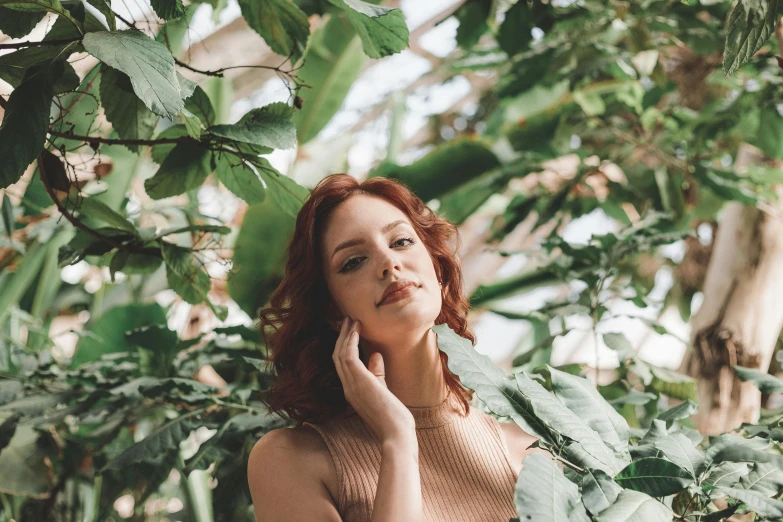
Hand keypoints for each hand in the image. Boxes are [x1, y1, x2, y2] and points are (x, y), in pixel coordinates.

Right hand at [332, 317, 415, 443]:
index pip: (342, 365)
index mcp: (352, 391)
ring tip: (351, 319)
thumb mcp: (383, 390)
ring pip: (340, 353)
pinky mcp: (358, 381)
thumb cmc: (393, 417)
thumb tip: (376, 355)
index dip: (344, 346)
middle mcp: (347, 387)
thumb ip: (377, 374)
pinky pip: (348, 355)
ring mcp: (351, 385)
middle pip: (337, 356)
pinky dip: (350, 340)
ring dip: (345, 335)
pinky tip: (356, 329)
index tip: (350, 331)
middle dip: (341, 337)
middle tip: (347, 320)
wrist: (396, 433)